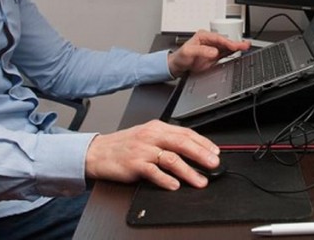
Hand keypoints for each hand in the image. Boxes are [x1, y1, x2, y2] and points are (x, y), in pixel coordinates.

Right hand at [84, 119, 220, 189]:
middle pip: (182, 143)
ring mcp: (143, 150)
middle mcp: (151, 136)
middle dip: (201, 154)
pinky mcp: (134, 165)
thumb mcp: (146, 135)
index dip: (203, 142)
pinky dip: (166, 180)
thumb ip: (167, 139)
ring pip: (171, 159)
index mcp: (157, 127)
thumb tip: (192, 148)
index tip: (215, 152)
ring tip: (200, 180)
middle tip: (214, 164)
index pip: (185, 132)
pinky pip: (154, 172)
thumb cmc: (123, 145)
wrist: (97, 152)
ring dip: (188, 171)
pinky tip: (175, 185)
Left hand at [167, 30, 249, 76]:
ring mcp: (212, 48)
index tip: (234, 46)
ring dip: (236, 47)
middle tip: (245, 45)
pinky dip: (233, 52)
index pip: (218, 38)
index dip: (227, 42)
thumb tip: (214, 52)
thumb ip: (201, 51)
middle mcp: (209, 41)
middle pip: (225, 41)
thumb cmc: (180, 57)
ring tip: (246, 46)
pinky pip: (225, 53)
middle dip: (236, 43)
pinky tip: (239, 52)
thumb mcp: (188, 52)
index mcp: (203, 36)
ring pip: (227, 47)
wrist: (177, 66)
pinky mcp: (214, 56)